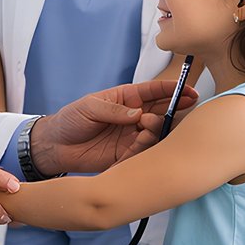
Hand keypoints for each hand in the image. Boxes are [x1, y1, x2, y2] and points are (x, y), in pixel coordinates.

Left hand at [33, 79, 200, 174]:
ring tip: (148, 124)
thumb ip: (114, 109)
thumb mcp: (89, 107)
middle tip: (182, 108)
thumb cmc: (70, 119)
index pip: (154, 92)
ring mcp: (131, 136)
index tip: (188, 89)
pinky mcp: (127, 155)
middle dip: (175, 108)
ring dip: (158, 128)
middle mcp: (133, 117)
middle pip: (161, 111)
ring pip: (156, 132)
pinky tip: (140, 144)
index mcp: (126, 99)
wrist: (55, 146)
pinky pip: (143, 153)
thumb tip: (138, 113)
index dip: (172, 90)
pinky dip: (146, 149)